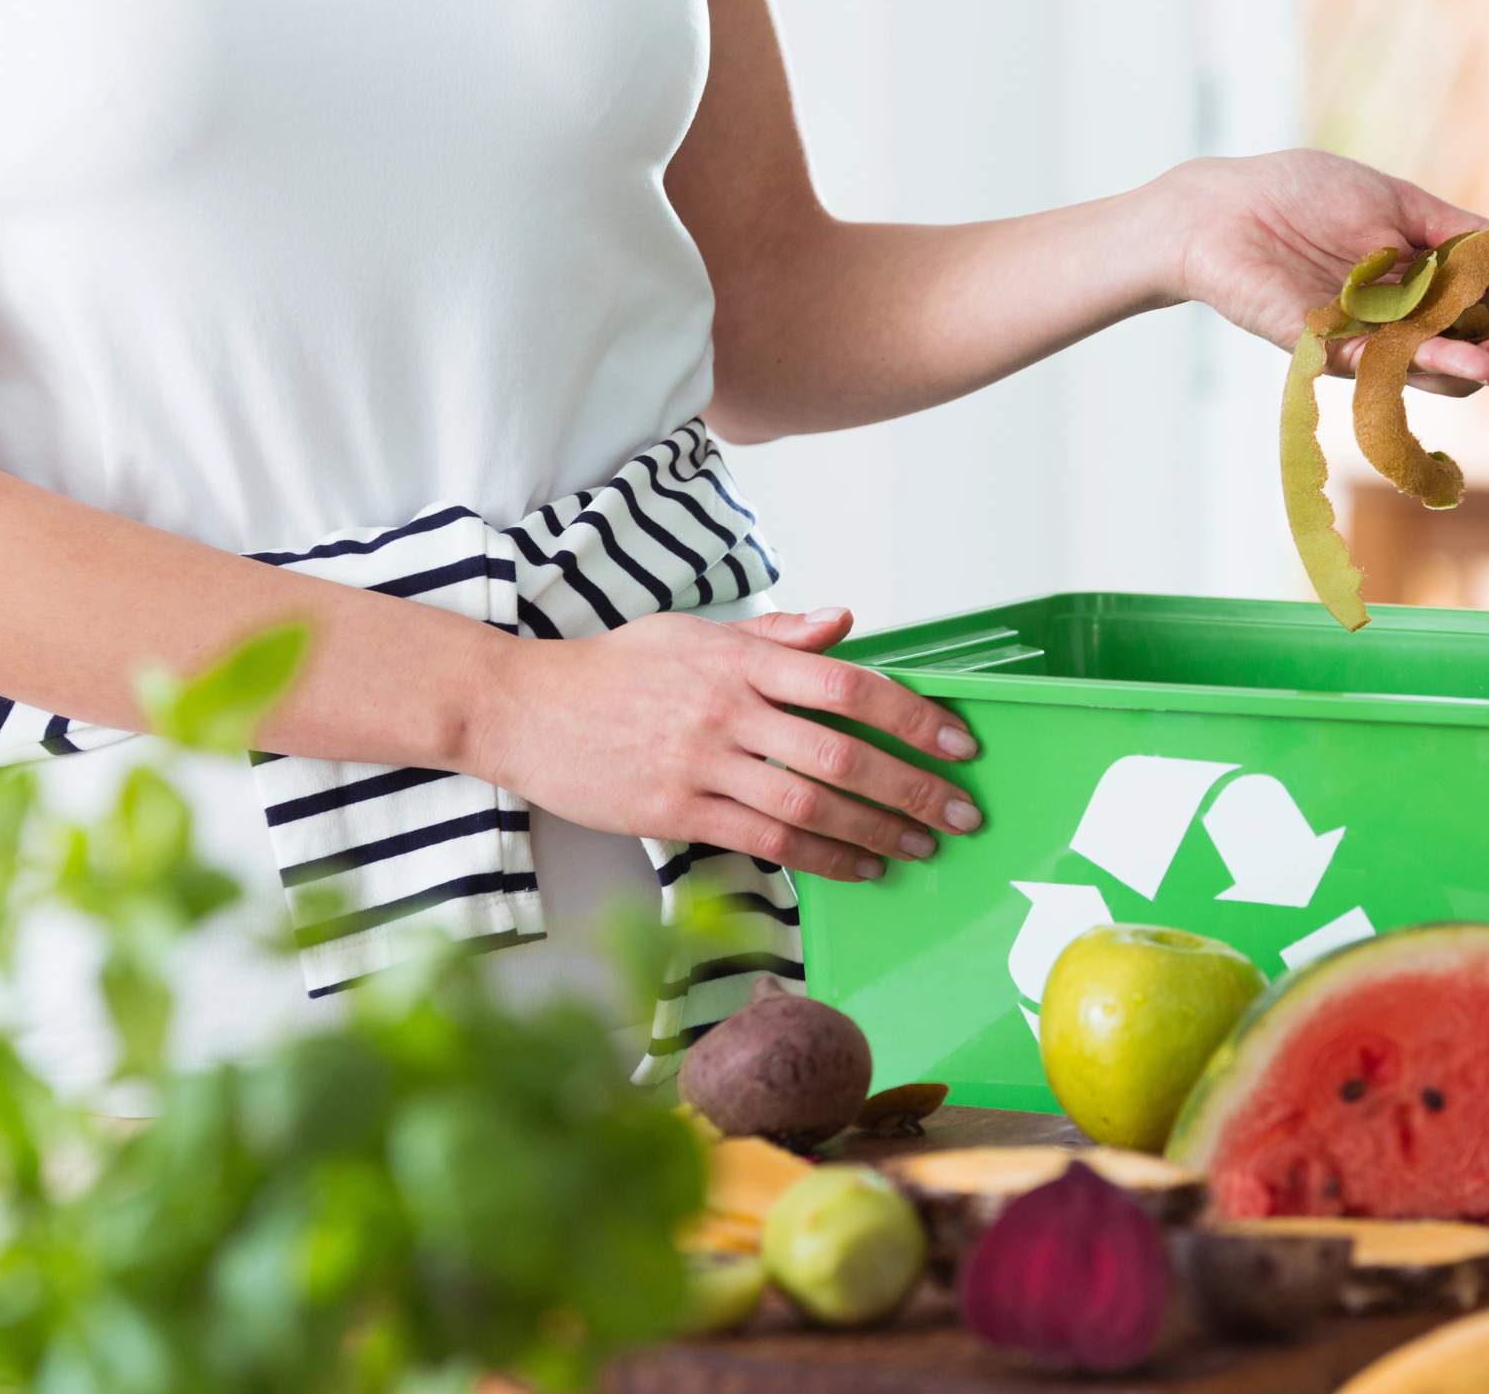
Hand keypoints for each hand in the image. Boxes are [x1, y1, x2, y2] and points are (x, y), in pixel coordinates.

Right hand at [479, 609, 981, 882]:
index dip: (911, 716)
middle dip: (913, 787)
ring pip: (810, 806)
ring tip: (921, 845)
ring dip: (877, 830)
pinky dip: (822, 857)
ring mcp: (703, 763)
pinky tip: (860, 866)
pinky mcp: (678, 810)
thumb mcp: (695, 633)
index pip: (847, 684)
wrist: (526, 708)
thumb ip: (776, 634)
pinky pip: (766, 841)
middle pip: (842, 753)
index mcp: (741, 659)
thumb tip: (846, 622)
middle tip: (961, 811)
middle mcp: (728, 709)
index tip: (957, 742)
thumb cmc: (614, 668)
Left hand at [1163, 150, 1488, 395]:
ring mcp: (1371, 345)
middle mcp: (1408, 328)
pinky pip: (1390, 370)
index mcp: (1433, 290)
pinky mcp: (1329, 352)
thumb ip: (1464, 233)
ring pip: (1453, 376)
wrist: (1221, 207)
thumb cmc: (1300, 196)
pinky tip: (1474, 357)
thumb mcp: (1401, 203)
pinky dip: (1436, 364)